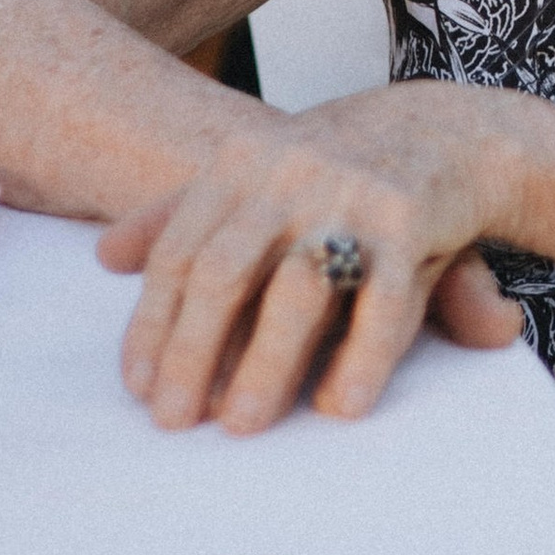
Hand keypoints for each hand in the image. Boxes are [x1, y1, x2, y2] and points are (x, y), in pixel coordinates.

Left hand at [98, 87, 522, 434]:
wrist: (450, 128)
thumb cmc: (337, 166)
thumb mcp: (258, 170)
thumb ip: (184, 210)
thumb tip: (103, 257)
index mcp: (243, 162)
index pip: (180, 253)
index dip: (153, 325)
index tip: (140, 389)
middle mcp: (291, 173)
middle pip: (225, 273)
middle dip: (193, 353)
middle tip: (176, 422)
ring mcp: (353, 195)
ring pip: (298, 289)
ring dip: (266, 363)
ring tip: (243, 425)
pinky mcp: (413, 220)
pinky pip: (383, 301)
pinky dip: (361, 357)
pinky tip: (340, 404)